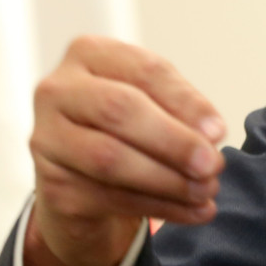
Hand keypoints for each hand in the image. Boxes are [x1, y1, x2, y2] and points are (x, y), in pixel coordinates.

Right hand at [24, 35, 227, 265]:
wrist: (81, 180)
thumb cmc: (125, 130)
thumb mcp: (153, 105)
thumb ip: (179, 110)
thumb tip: (210, 134)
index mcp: (88, 54)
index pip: (145, 71)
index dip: (186, 102)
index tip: (218, 131)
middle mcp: (57, 90)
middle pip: (120, 110)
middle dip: (174, 141)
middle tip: (213, 165)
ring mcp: (47, 138)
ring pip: (110, 159)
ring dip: (168, 180)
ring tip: (206, 191)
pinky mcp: (51, 185)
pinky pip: (110, 197)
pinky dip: (160, 207)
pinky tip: (193, 211)